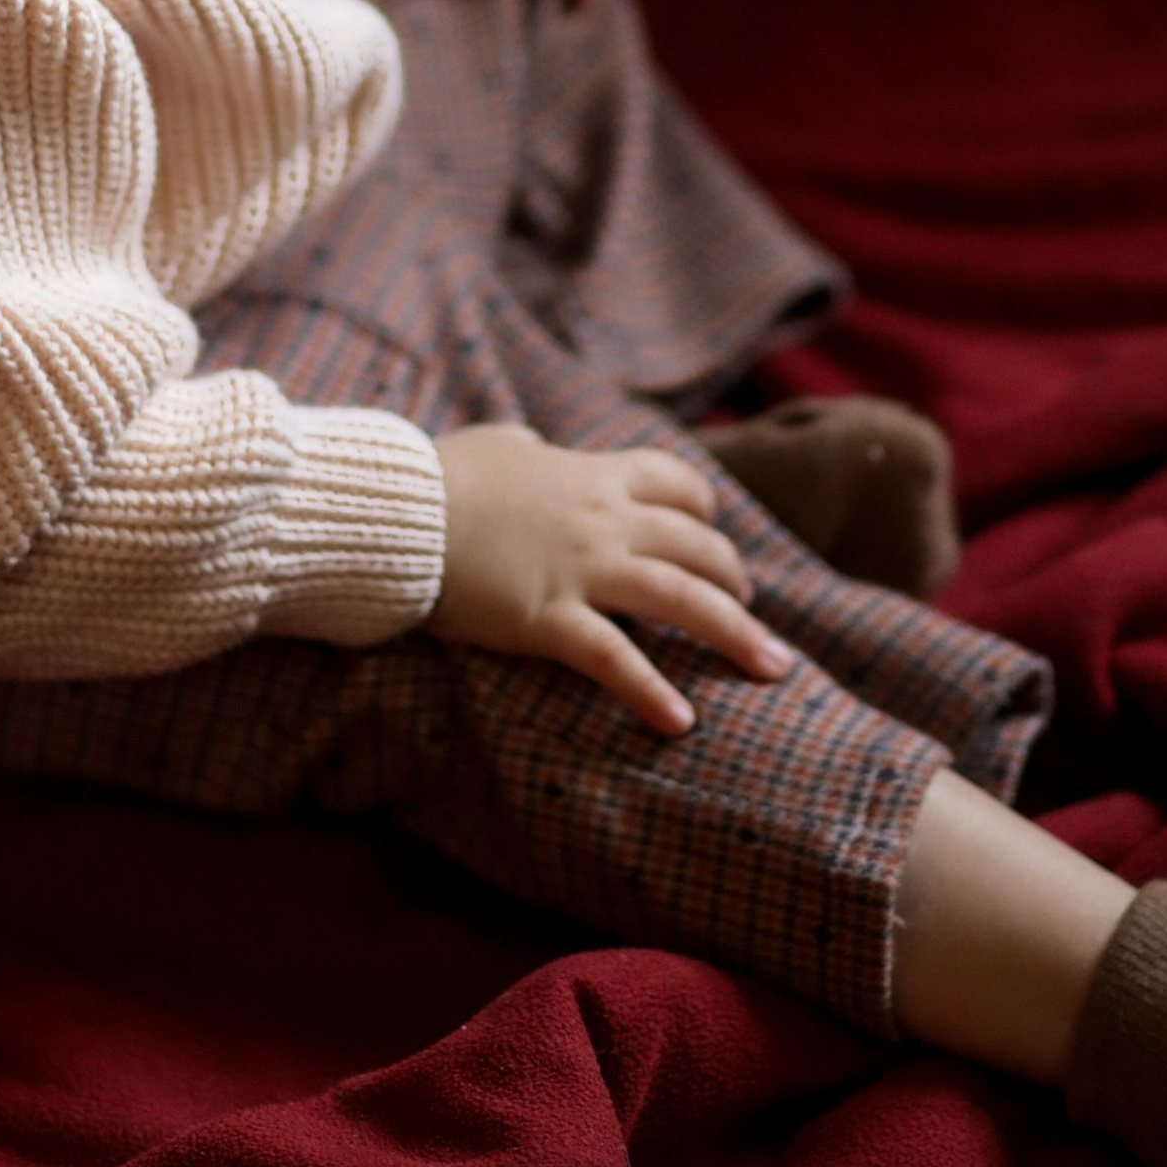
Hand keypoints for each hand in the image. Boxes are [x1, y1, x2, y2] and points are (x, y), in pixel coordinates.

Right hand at [428, 424, 793, 734]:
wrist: (394, 513)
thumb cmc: (438, 477)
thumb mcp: (494, 446)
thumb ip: (525, 448)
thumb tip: (531, 444)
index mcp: (591, 474)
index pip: (675, 484)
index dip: (706, 512)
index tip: (717, 536)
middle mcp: (602, 520)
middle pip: (696, 547)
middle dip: (736, 581)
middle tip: (754, 613)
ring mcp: (581, 570)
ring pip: (681, 600)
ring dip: (735, 633)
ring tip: (772, 666)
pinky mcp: (548, 620)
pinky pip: (614, 660)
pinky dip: (652, 693)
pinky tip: (681, 722)